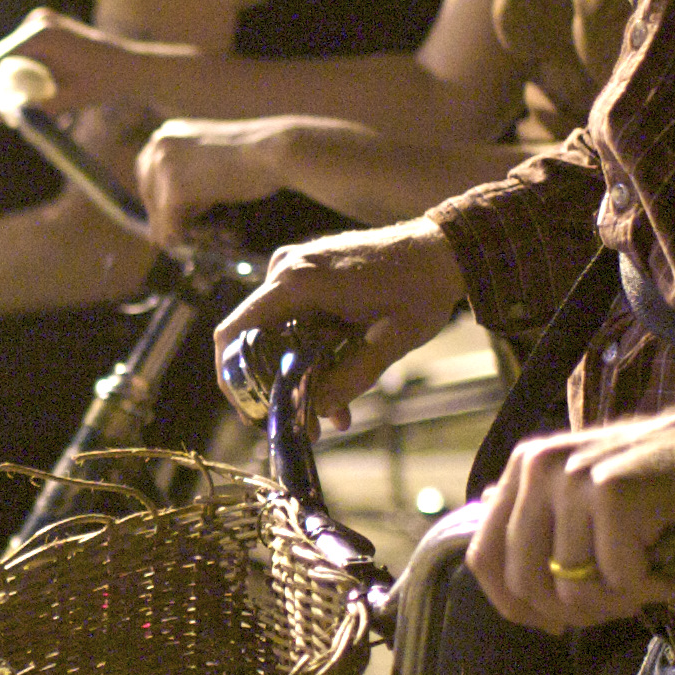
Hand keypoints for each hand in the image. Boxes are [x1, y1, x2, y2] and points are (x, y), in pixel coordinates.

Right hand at [0, 10, 144, 119]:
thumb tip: (10, 119)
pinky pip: (23, 53)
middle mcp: (37, 22)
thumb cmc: (105, 83)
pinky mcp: (47, 28)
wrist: (131, 67)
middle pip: (0, 57)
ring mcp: (41, 21)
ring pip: (10, 56)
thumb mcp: (70, 99)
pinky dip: (22, 74)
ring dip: (9, 83)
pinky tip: (31, 96)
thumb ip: (39, 108)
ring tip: (17, 112)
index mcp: (41, 35)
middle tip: (4, 119)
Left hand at [139, 117, 297, 247]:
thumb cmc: (254, 156)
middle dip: (166, 218)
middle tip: (188, 234)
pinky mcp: (175, 191)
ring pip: (159, 216)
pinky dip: (189, 236)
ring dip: (182, 227)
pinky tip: (212, 230)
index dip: (159, 200)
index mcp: (166, 134)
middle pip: (148, 196)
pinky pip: (171, 227)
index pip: (146, 174)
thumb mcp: (209, 157)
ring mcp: (164, 167)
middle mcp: (158, 145)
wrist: (275, 150)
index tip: (174, 218)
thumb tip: (164, 209)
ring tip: (212, 228)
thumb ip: (187, 172)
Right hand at [210, 217, 462, 425]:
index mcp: (297, 282)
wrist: (443, 249)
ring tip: (336, 413)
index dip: (231, 378)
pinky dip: (310, 355)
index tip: (251, 413)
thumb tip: (315, 411)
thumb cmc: (421, 289)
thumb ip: (351, 377)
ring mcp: (296, 270)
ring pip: (278, 336)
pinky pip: (295, 322)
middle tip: (306, 425)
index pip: (234, 333)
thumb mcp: (392, 342)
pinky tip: (341, 386)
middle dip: (277, 388)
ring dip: (300, 376)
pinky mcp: (309, 275)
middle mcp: (286, 270)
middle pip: (256, 341)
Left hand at [470, 402, 674, 629]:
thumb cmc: (662, 487)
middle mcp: (538, 469)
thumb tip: (509, 589)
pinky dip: (653, 588)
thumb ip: (544, 529)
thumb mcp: (589, 500)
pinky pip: (620, 579)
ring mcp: (573, 479)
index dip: (513, 604)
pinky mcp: (613, 494)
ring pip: (573, 591)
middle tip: (619, 604)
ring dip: (619, 603)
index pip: (485, 557)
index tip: (550, 623)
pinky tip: (674, 567)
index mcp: (524, 470)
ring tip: (652, 579)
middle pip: (525, 582)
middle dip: (573, 613)